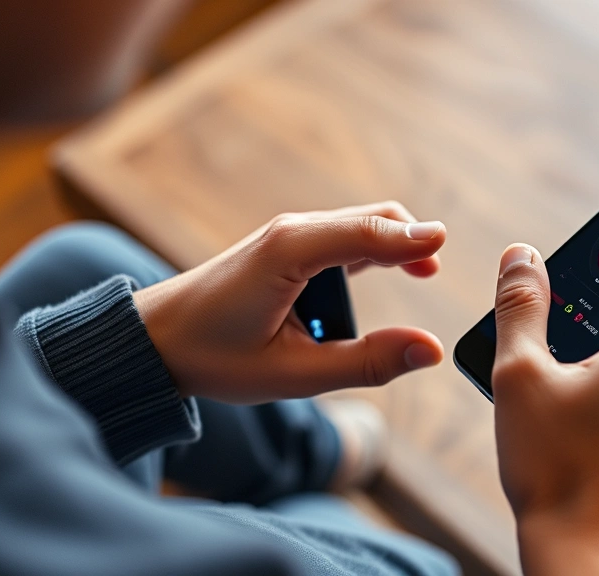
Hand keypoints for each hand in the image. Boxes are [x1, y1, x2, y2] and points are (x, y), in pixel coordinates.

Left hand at [133, 202, 445, 403]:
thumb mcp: (295, 374)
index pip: (366, 233)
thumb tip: (430, 349)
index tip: (445, 244)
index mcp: (289, 254)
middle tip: (438, 271)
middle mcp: (292, 233)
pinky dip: (372, 251)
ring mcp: (289, 237)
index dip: (410, 238)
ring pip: (360, 225)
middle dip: (410, 238)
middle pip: (371, 218)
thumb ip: (367, 362)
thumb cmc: (215, 357)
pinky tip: (384, 275)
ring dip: (393, 245)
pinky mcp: (287, 249)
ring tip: (422, 274)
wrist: (153, 340)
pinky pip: (342, 238)